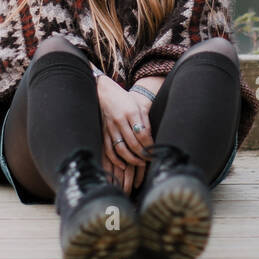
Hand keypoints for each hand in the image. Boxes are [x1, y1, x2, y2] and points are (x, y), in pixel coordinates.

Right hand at [95, 77, 153, 194]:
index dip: (150, 145)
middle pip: (133, 143)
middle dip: (143, 154)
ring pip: (121, 149)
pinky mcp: (103, 133)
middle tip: (150, 159)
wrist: (104, 93)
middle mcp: (120, 121)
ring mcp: (110, 128)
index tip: (155, 151)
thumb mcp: (138, 107)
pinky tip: (123, 165)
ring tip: (141, 163)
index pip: (142, 134)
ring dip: (132, 159)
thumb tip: (151, 140)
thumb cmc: (124, 100)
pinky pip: (108, 150)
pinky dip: (115, 160)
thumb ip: (145, 122)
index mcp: (131, 113)